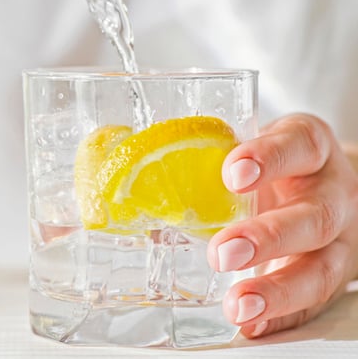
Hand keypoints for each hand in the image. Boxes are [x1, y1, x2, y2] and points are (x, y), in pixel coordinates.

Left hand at [207, 113, 357, 337]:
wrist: (316, 182)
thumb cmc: (269, 164)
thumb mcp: (246, 148)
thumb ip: (202, 158)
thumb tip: (133, 186)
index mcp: (308, 149)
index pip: (299, 146)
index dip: (270, 158)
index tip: (232, 174)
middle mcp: (330, 193)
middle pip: (314, 216)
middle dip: (268, 236)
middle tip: (222, 253)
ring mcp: (337, 238)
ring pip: (322, 266)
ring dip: (277, 288)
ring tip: (238, 303)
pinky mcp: (330, 273)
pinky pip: (314, 302)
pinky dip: (281, 315)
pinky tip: (252, 323)